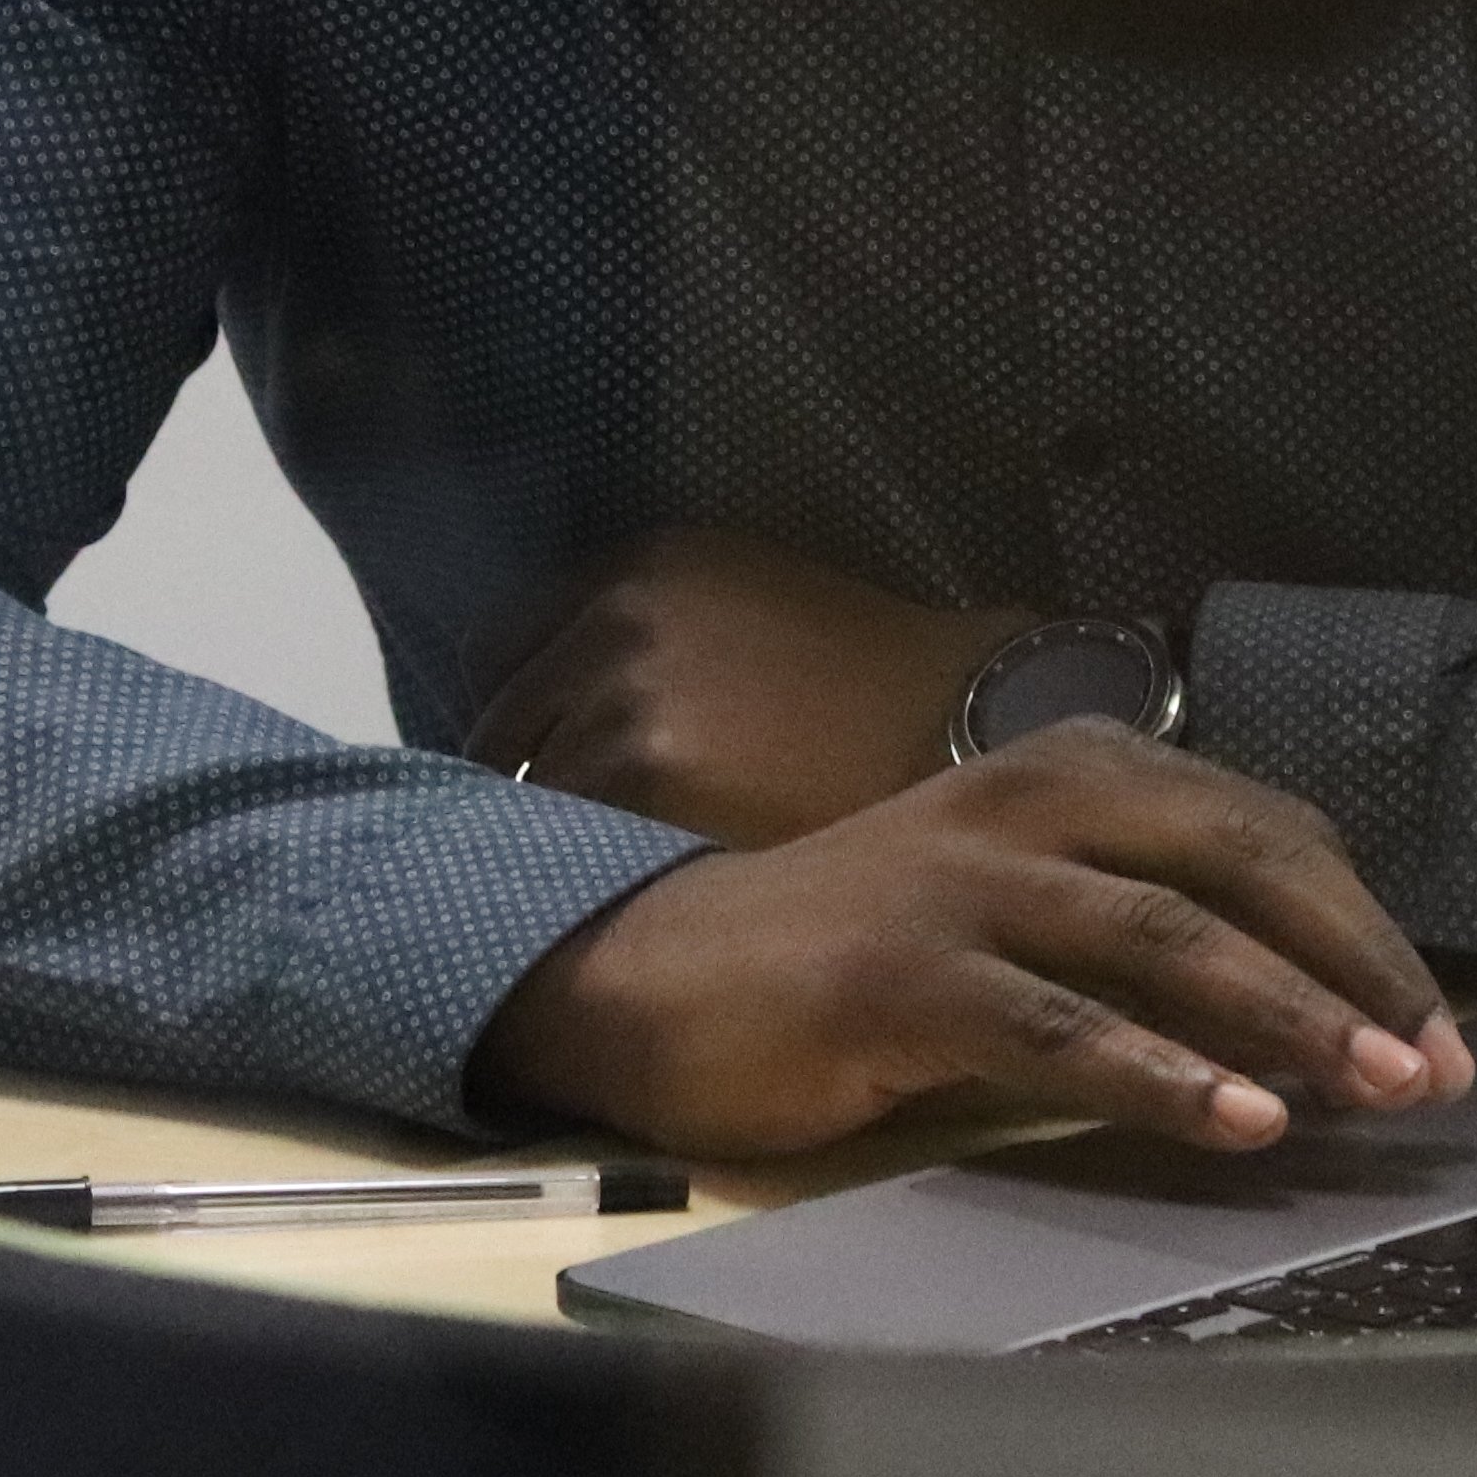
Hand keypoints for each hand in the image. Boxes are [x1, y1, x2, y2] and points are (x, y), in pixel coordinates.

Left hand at [465, 526, 1030, 846]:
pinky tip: (645, 906)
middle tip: (589, 839)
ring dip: (561, 846)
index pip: (501, 653)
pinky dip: (595, 887)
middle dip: (538, 783)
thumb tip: (554, 706)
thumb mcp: (750, 605)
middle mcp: (613, 630)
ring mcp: (623, 716)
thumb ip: (652, 636)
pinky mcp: (648, 800)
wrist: (975, 727)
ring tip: (621, 884)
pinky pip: (575, 862)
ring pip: (533, 809)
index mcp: (636, 570)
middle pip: (504, 737)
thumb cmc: (876, 679)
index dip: (526, 718)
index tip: (548, 760)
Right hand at [475, 725, 1476, 1160]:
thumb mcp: (1026, 902)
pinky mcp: (904, 975)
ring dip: (1287, 1015)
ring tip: (1376, 1087)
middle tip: (1438, 1061)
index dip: (1362, 927)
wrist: (667, 973)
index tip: (1439, 1021)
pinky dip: (1160, 1075)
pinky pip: (1059, 1026)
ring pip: (1165, 938)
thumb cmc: (867, 949)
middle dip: (1354, 963)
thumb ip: (1147, 925)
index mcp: (1081, 769)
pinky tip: (1236, 1118)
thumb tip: (1318, 1007)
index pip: (1266, 832)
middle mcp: (1035, 800)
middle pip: (1240, 864)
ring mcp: (967, 881)